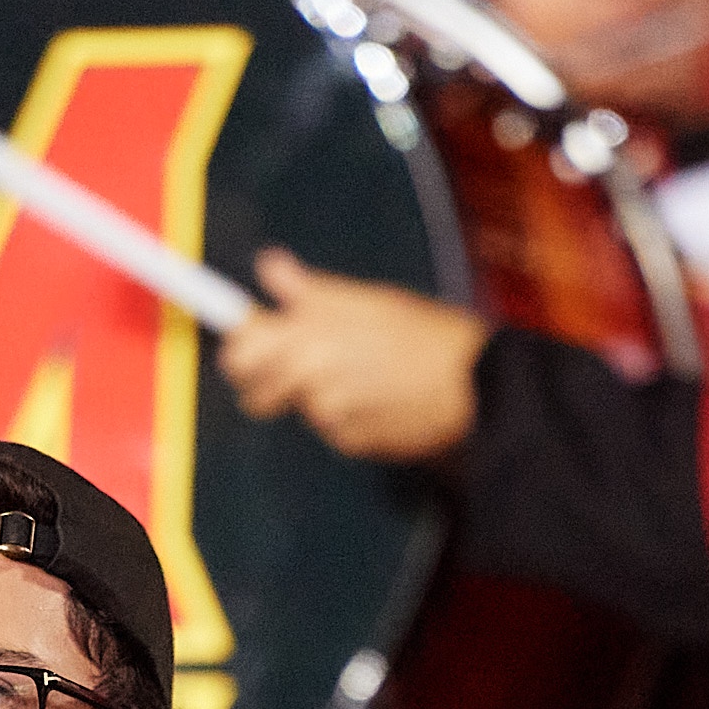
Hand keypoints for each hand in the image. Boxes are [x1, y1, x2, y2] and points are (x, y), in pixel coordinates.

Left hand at [218, 250, 487, 462]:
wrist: (471, 386)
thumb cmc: (422, 334)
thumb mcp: (367, 298)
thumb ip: (311, 291)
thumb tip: (269, 266)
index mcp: (309, 333)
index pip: (240, 349)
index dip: (237, 344)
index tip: (242, 339)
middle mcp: (310, 377)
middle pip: (254, 392)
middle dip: (265, 380)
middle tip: (295, 361)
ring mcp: (328, 415)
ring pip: (300, 409)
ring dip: (318, 395)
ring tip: (360, 372)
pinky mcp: (349, 443)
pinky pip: (332, 431)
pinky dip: (348, 417)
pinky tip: (378, 397)